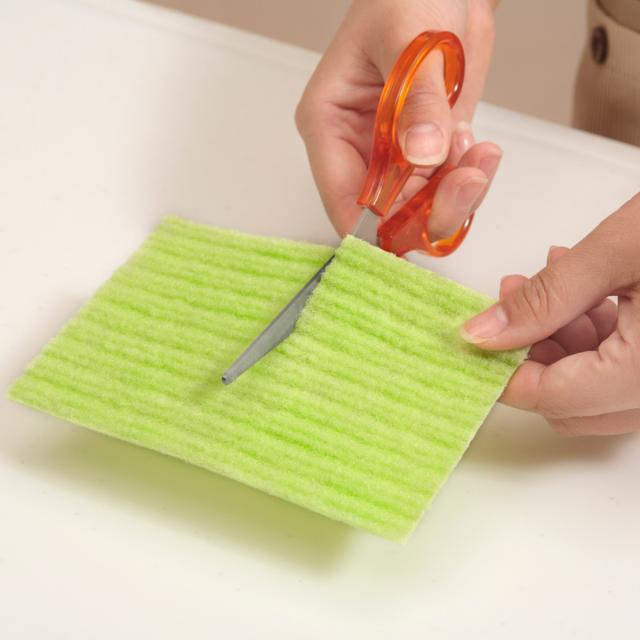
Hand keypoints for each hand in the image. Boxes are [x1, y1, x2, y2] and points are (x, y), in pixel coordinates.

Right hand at [296, 0, 500, 238]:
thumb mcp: (410, 38)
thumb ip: (418, 99)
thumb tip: (422, 153)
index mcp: (329, 125)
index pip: (342, 199)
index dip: (377, 227)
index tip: (416, 226)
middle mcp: (357, 149)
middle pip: (384, 216)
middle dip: (429, 212)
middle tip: (467, 180)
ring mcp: (393, 155)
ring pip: (419, 210)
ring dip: (457, 196)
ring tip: (481, 156)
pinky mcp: (425, 152)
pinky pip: (445, 189)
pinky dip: (469, 180)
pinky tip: (479, 149)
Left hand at [461, 194, 639, 435]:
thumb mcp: (622, 248)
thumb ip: (546, 297)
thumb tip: (482, 333)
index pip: (553, 400)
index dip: (503, 373)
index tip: (475, 341)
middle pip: (575, 405)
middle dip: (532, 357)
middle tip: (510, 305)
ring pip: (601, 392)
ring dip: (563, 345)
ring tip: (549, 281)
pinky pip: (632, 373)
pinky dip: (600, 340)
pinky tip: (590, 292)